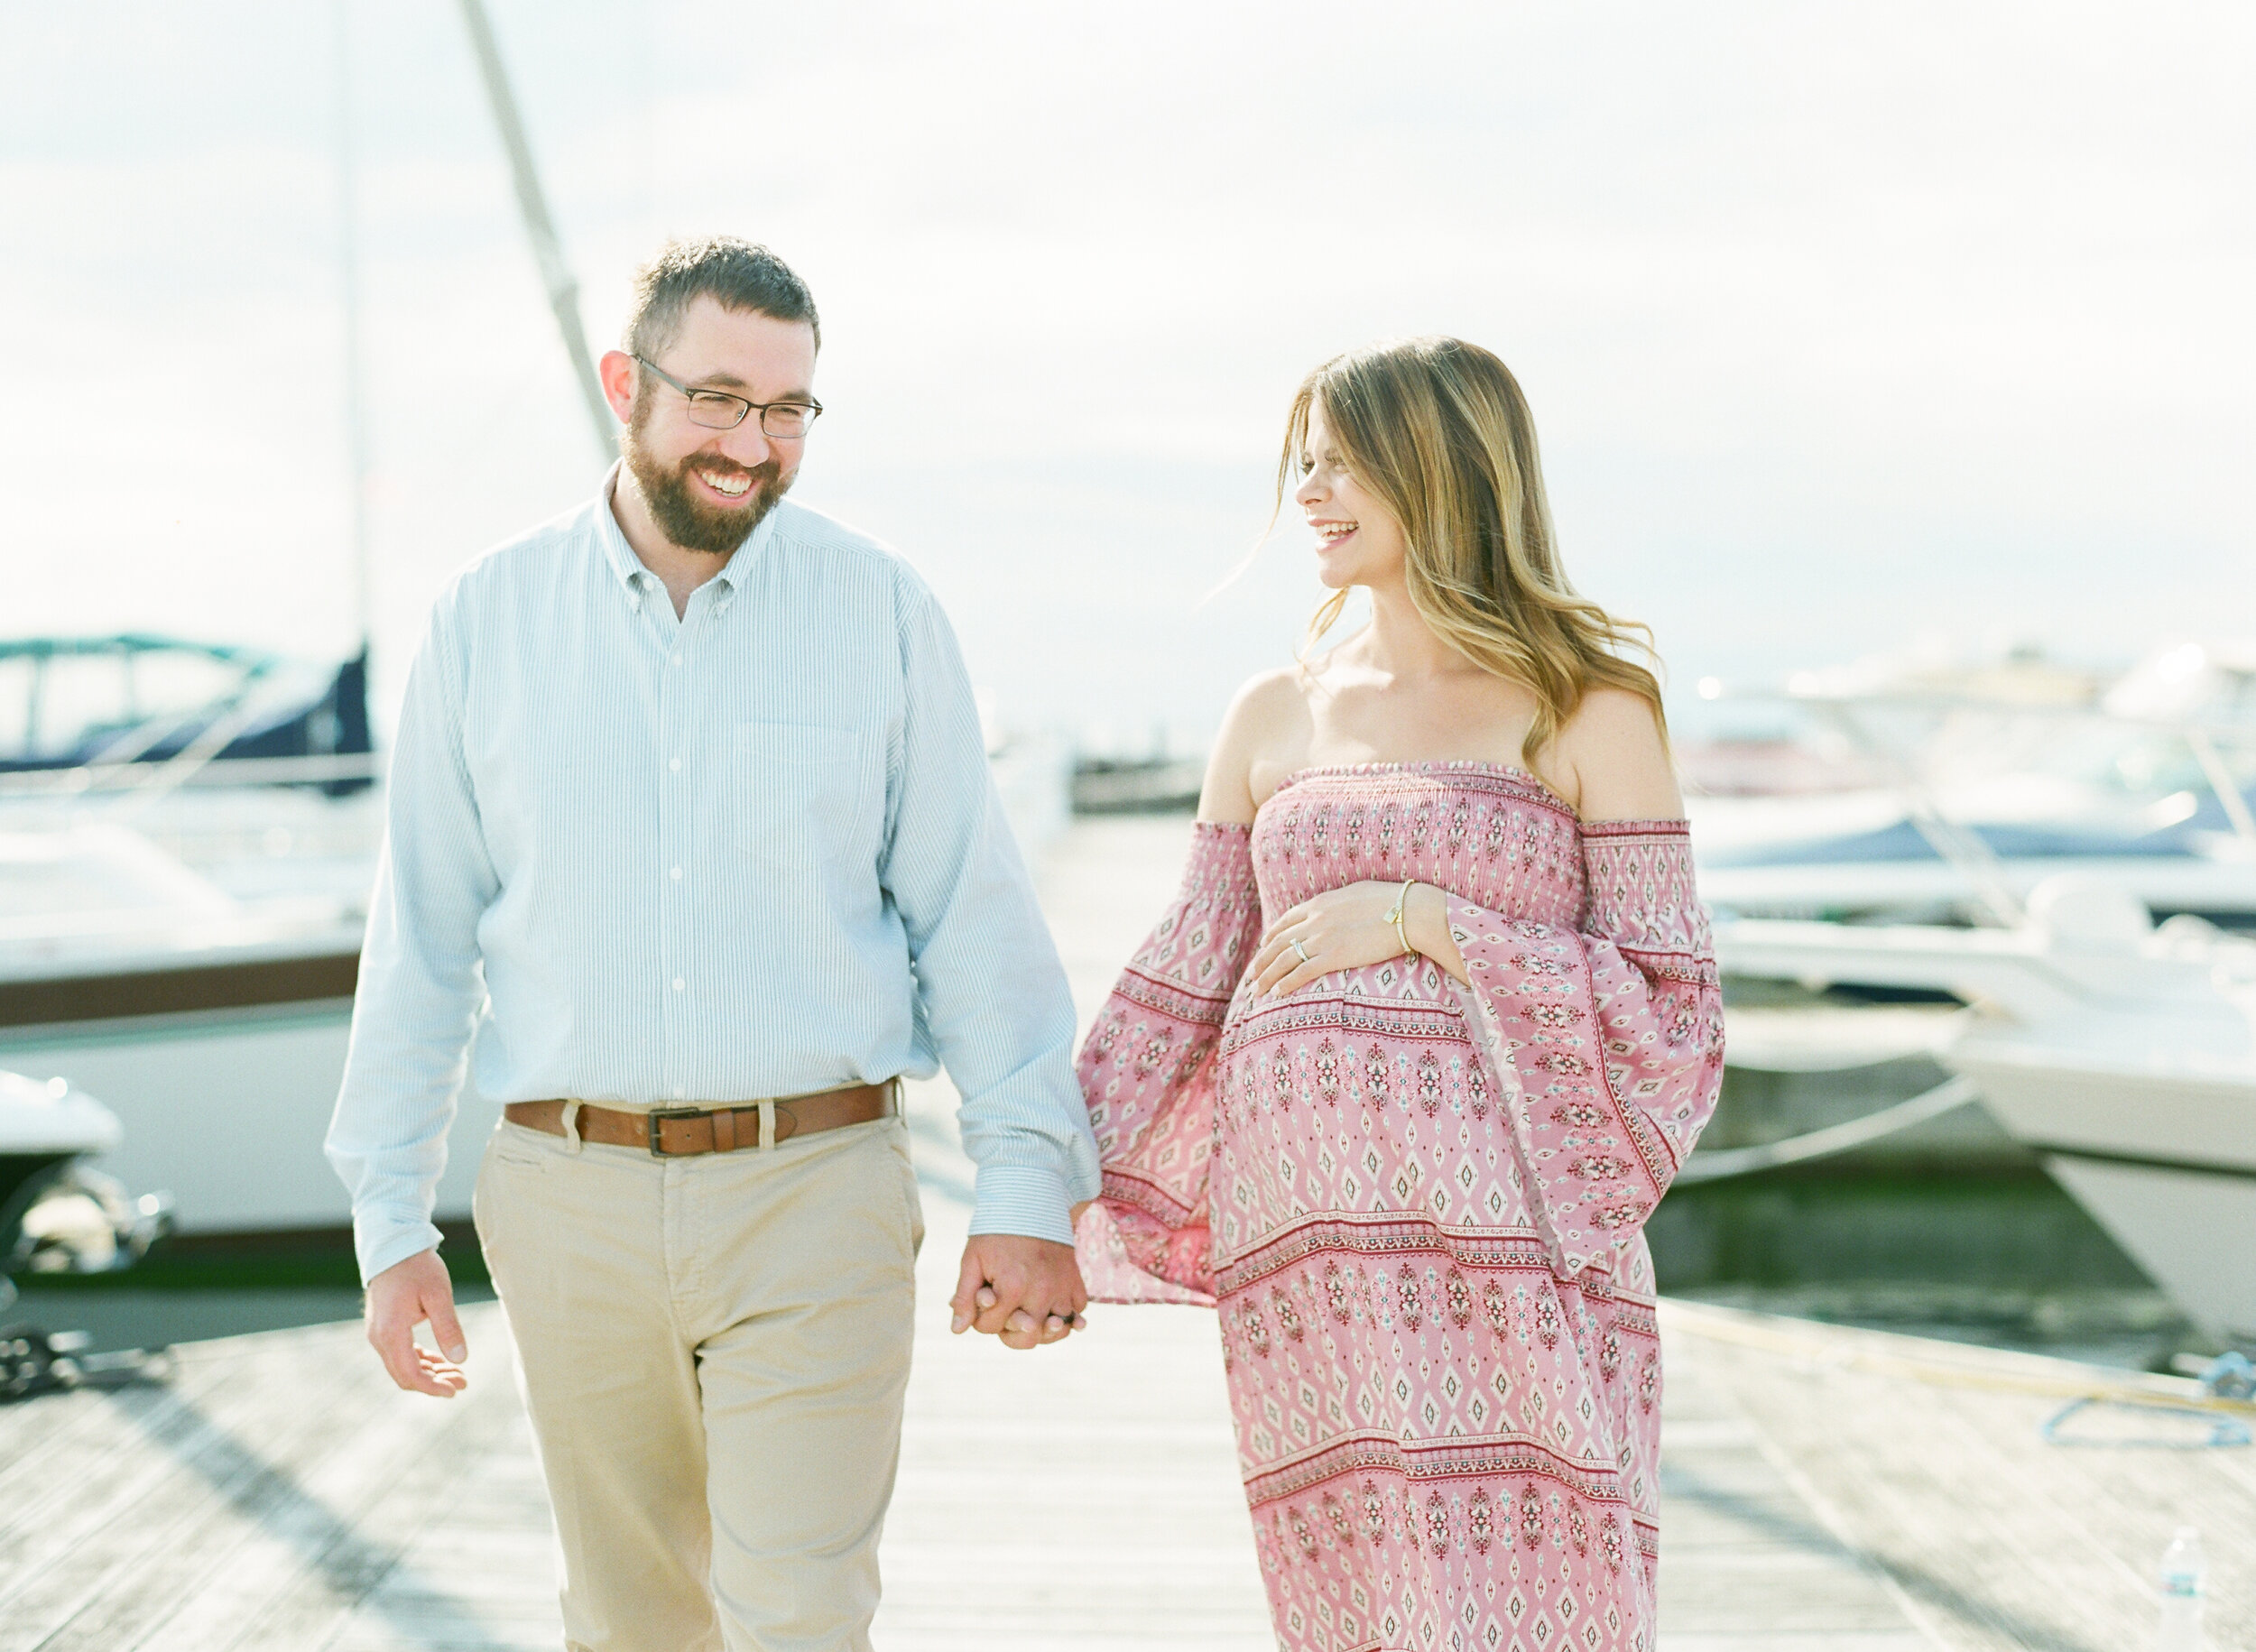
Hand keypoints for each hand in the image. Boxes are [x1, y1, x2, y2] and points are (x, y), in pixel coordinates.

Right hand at [364, 1247, 468, 1397]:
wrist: (393, 1246)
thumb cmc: (417, 1267)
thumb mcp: (438, 1295)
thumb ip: (448, 1328)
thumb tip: (460, 1359)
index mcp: (391, 1332)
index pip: (410, 1373)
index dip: (433, 1387)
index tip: (455, 1391)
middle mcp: (379, 1338)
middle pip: (405, 1375)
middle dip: (434, 1382)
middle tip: (462, 1382)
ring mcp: (378, 1334)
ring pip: (402, 1366)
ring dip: (429, 1372)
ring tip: (457, 1374)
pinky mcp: (383, 1328)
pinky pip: (400, 1353)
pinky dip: (420, 1360)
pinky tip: (440, 1360)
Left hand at [950, 1234, 1088, 1350]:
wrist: (1030, 1203)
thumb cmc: (996, 1233)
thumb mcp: (973, 1260)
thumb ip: (965, 1297)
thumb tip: (957, 1330)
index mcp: (1011, 1289)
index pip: (991, 1327)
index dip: (981, 1320)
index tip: (984, 1301)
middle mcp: (1040, 1292)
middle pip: (1028, 1338)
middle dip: (1012, 1333)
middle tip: (1009, 1319)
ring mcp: (1061, 1288)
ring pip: (1057, 1331)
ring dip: (1044, 1330)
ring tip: (1033, 1318)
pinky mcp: (1075, 1281)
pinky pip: (1078, 1311)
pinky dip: (1068, 1314)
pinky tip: (1055, 1307)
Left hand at [1250, 878, 1464, 997]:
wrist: (1410, 911)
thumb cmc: (1394, 900)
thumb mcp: (1359, 892)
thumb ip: (1342, 901)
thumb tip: (1341, 904)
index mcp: (1321, 902)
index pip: (1287, 920)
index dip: (1271, 935)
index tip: (1264, 946)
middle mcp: (1315, 919)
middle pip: (1278, 942)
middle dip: (1261, 960)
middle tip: (1251, 975)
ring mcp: (1322, 938)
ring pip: (1283, 959)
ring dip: (1266, 976)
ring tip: (1256, 990)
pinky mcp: (1333, 956)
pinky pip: (1301, 972)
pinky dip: (1285, 983)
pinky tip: (1276, 993)